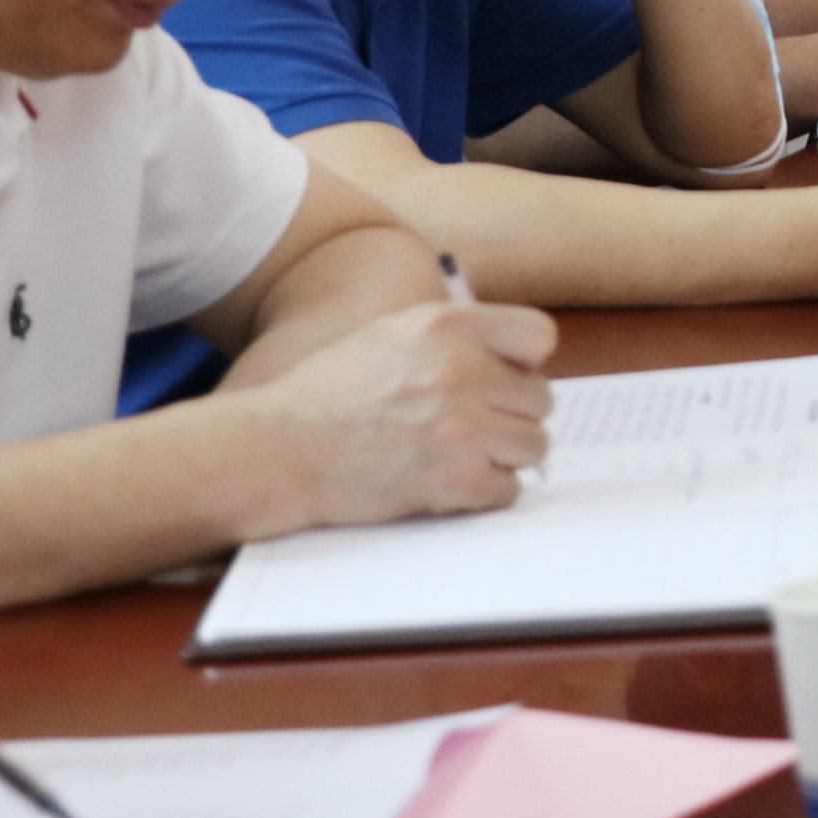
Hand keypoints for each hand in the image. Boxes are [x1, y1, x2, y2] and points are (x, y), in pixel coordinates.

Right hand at [233, 296, 559, 526]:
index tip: (505, 379)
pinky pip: (509, 489)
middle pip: (541, 398)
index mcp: (446, 325)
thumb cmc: (327, 395)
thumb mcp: (390, 336)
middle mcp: (461, 370)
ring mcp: (461, 426)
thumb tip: (516, 360)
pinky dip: (485, 492)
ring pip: (533, 444)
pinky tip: (448, 483)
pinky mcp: (454, 479)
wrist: (277, 451)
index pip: (539, 336)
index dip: (525, 362)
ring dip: (503, 455)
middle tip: (472, 426)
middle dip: (511, 415)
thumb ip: (454, 339)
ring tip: (460, 455)